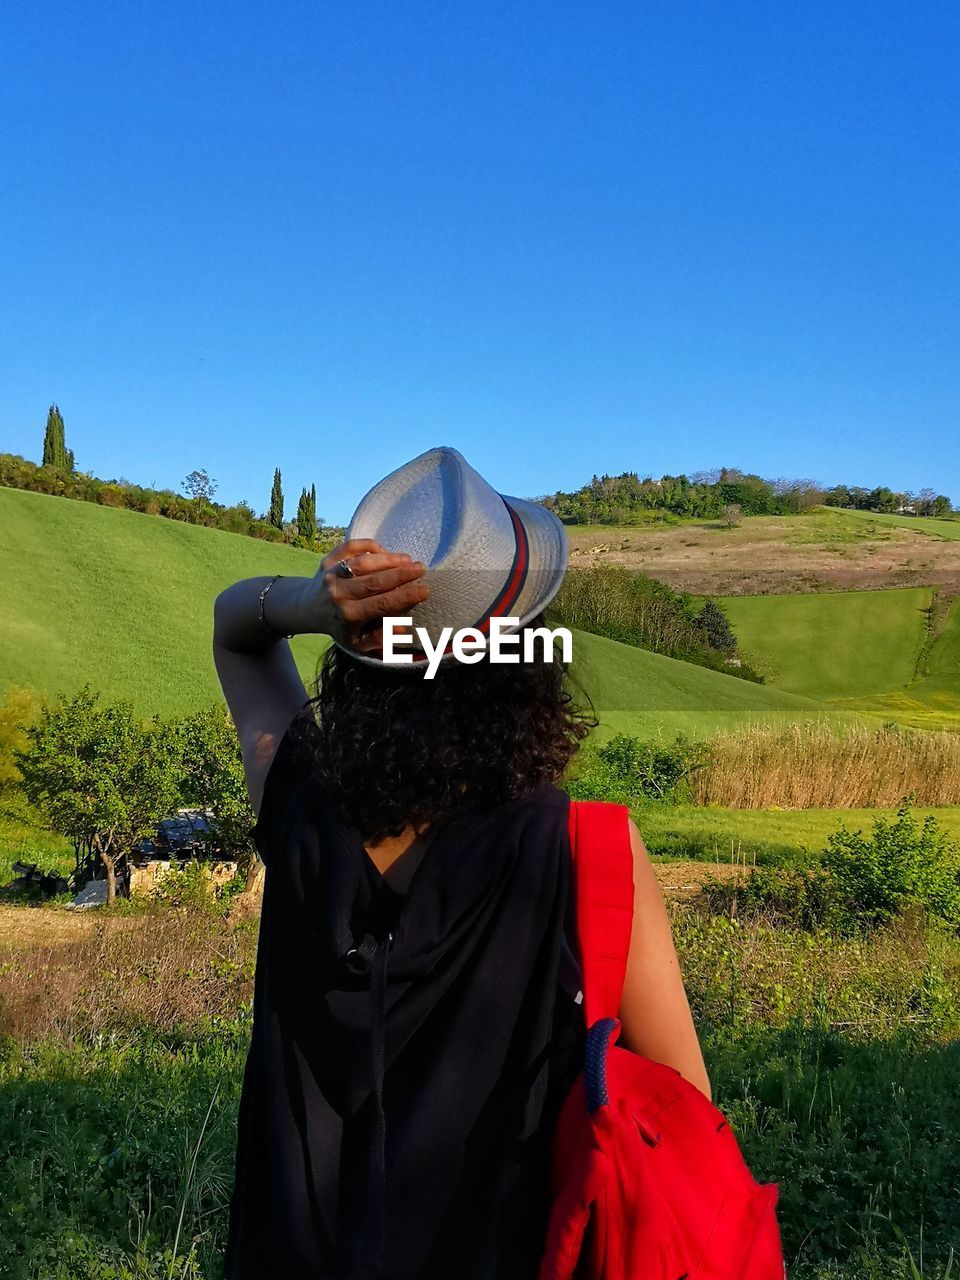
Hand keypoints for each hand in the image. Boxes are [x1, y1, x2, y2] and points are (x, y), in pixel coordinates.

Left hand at [301, 539, 429, 651]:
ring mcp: (331, 575)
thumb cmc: (340, 625)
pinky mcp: (327, 560)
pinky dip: (368, 546)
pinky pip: (350, 547)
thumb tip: (401, 628)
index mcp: (348, 615)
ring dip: (388, 559)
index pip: (382, 604)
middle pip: (374, 581)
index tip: (425, 590)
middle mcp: (338, 594)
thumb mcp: (358, 641)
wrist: (308, 609)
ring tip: (407, 559)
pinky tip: (383, 550)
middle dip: (401, 574)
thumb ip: (380, 638)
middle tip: (421, 569)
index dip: (405, 596)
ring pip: (363, 563)